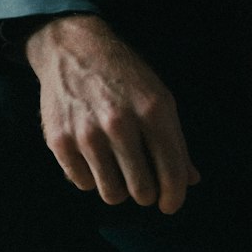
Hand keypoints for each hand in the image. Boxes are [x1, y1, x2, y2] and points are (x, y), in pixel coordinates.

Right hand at [26, 15, 199, 213]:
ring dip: (117, 187)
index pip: (172, 172)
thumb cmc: (123, 75)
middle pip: (142, 191)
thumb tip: (191, 180)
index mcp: (152, 109)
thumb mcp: (158, 96)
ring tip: (116, 165)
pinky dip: (90, 176)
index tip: (169, 203)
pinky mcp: (60, 141)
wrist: (73, 48)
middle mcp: (120, 122)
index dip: (174, 197)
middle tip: (141, 180)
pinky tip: (91, 154)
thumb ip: (175, 140)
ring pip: (112, 194)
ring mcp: (87, 132)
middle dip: (145, 192)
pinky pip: (83, 184)